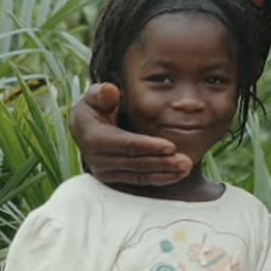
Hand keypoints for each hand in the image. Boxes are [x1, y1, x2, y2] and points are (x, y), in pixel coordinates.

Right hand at [70, 82, 190, 185]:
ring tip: (185, 169)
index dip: (150, 146)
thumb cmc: (94, 106)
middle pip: (136, 163)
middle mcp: (97, 159)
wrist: (83, 126)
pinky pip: (138, 180)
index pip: (127, 144)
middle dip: (163, 163)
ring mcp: (105, 171)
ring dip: (164, 173)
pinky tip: (175, 175)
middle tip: (186, 162)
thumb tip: (109, 90)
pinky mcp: (112, 178)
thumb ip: (101, 92)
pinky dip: (158, 178)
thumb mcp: (94, 95)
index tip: (171, 146)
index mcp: (94, 138)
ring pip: (139, 174)